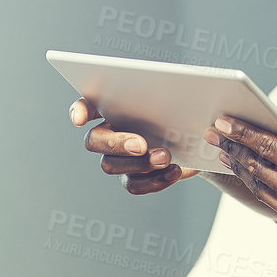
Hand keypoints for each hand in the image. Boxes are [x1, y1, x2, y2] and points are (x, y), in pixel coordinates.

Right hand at [69, 98, 200, 195]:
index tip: (79, 119)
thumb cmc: (182, 113)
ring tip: (166, 156)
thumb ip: (165, 95)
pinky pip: (133, 185)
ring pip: (110, 165)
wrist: (198, 141)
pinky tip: (173, 171)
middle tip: (141, 144)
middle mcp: (109, 133)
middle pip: (94, 141)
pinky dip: (154, 180)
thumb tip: (170, 91)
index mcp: (113, 108)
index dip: (79, 111)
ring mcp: (118, 158)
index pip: (86, 106)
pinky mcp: (132, 178)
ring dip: (139, 163)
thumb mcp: (178, 100)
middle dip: (116, 143)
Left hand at [206, 100, 276, 244]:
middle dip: (234, 149)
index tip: (223, 123)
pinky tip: (252, 175)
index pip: (269, 147)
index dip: (242, 133)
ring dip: (242, 170)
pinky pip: (274, 207)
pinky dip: (262, 189)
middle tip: (214, 135)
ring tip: (226, 153)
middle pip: (258, 169)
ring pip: (261, 190)